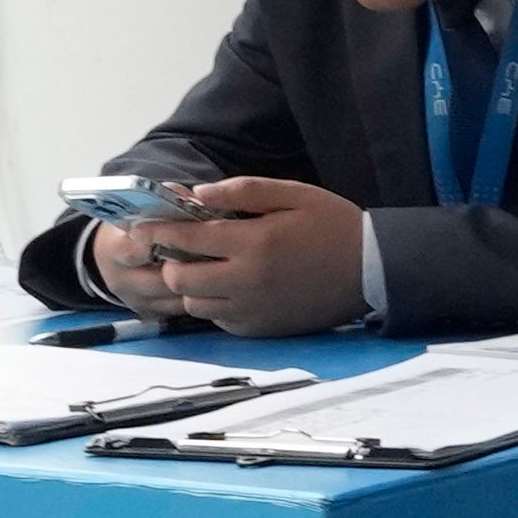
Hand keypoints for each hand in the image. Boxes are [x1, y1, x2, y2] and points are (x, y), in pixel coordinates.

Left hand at [103, 175, 368, 335]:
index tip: (143, 225)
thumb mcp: (294, 194)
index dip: (158, 230)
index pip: (186, 238)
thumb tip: (196, 194)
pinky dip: (215, 303)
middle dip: (172, 260)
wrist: (375, 270)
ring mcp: (252, 308)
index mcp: (253, 242)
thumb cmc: (335, 225)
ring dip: (192, 284)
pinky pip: (217, 319)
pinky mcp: (259, 328)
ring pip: (193, 303)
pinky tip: (232, 287)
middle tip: (182, 248)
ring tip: (208, 268)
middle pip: (180, 277)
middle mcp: (246, 280)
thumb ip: (243, 190)